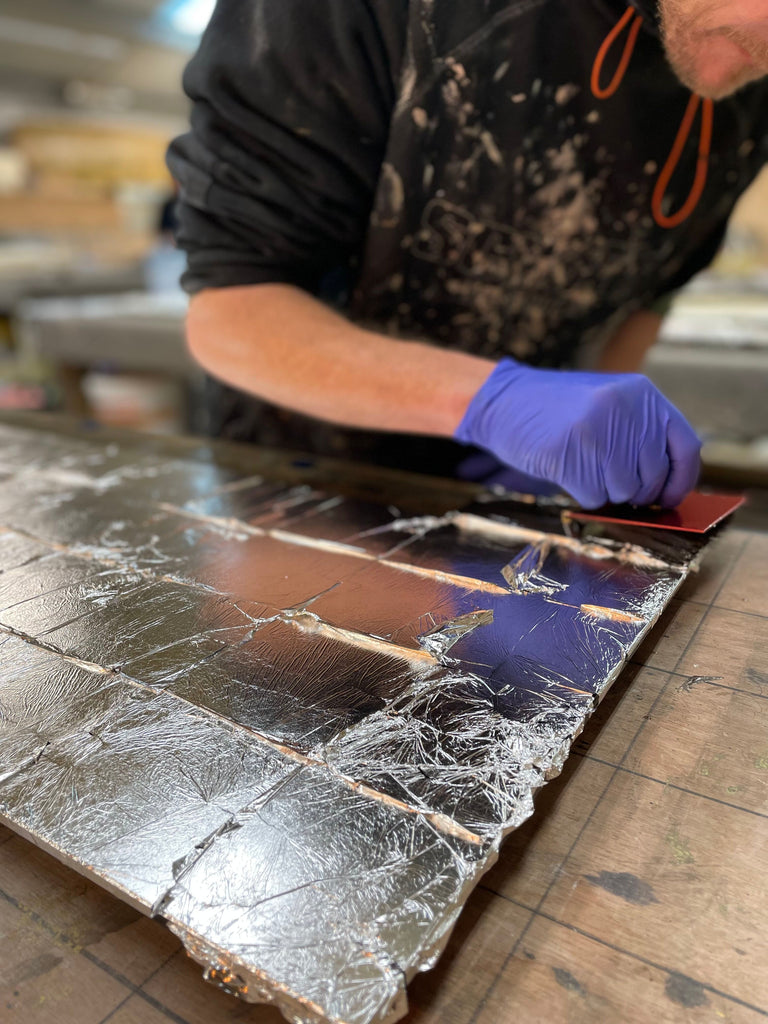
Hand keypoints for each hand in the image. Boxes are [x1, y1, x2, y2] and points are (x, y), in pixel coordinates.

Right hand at [454, 359, 700, 508]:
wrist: (504, 401)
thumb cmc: (558, 410)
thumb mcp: (610, 404)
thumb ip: (641, 432)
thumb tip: (670, 485)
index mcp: (642, 394)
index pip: (686, 447)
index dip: (681, 480)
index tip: (668, 497)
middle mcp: (624, 409)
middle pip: (653, 476)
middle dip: (636, 491)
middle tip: (612, 483)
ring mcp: (596, 430)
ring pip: (624, 491)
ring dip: (605, 491)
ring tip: (583, 466)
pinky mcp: (568, 453)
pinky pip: (594, 497)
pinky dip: (583, 495)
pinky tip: (568, 472)